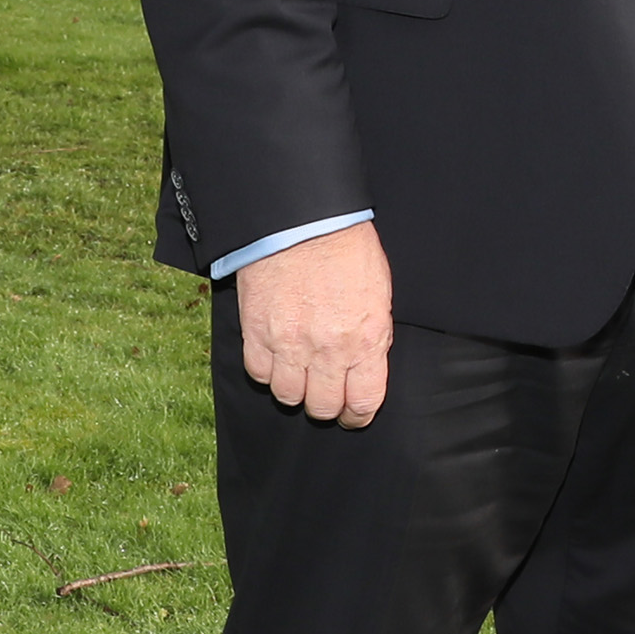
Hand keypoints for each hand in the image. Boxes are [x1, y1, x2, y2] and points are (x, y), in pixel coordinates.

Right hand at [237, 221, 392, 426]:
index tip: (352, 413)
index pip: (363, 402)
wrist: (302, 219)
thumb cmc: (346, 248)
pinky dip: (268, 370)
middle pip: (322, 406)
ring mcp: (289, 344)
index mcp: (365, 340)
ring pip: (288, 395)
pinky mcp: (256, 332)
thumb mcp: (378, 293)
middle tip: (325, 392)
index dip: (357, 415)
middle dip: (326, 404)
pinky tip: (276, 355)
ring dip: (295, 388)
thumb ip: (372, 336)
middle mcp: (328, 350)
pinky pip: (259, 373)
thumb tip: (365, 364)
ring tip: (299, 372)